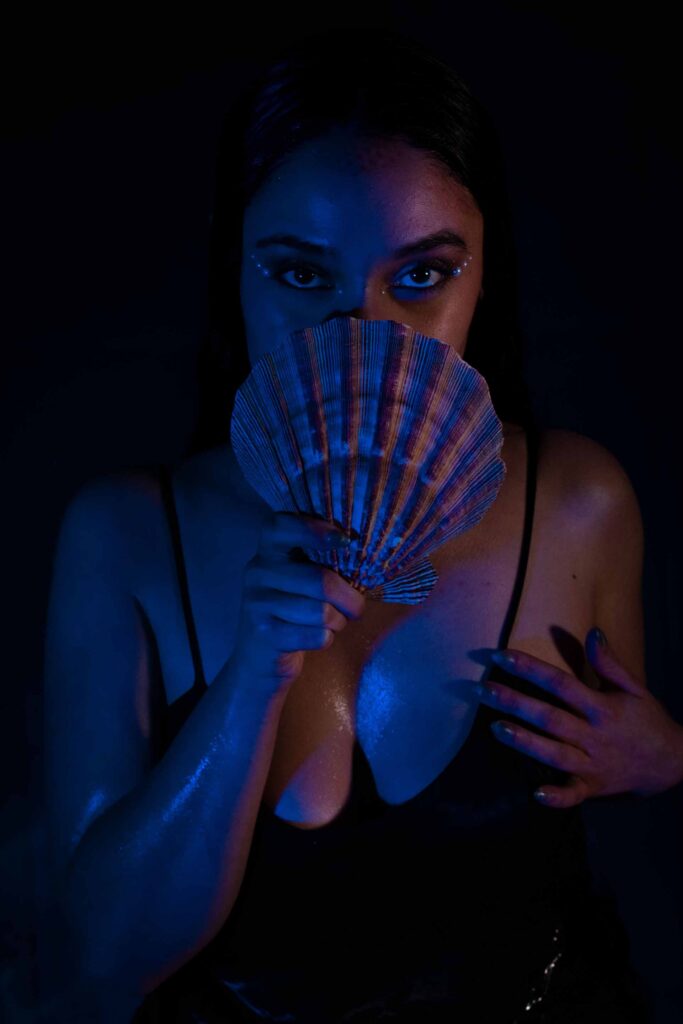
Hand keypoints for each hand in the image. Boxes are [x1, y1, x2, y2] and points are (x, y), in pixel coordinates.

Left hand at [475, 628, 682, 806]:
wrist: (675, 763)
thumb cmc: (647, 721)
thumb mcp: (634, 688)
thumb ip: (610, 663)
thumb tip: (592, 632)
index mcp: (602, 707)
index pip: (560, 684)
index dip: (530, 669)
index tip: (501, 656)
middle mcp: (594, 735)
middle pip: (550, 717)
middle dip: (515, 703)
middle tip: (482, 690)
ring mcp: (594, 763)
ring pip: (555, 753)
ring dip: (525, 742)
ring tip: (495, 729)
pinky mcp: (594, 787)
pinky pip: (574, 794)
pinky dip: (557, 797)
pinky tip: (536, 793)